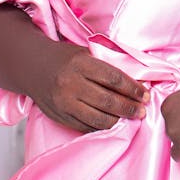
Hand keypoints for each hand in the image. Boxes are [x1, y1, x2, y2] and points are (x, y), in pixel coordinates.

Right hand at [30, 40, 149, 132]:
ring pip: (97, 117)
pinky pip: (86, 126)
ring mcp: (64, 102)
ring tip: (131, 119)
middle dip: (129, 108)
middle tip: (143, 111)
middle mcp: (71, 84)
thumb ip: (106, 65)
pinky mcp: (60, 116)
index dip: (133, 88)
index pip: (113, 79)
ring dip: (118, 120)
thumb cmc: (64, 58)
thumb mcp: (84, 53)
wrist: (33, 67)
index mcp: (80, 64)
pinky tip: (113, 124)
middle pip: (108, 100)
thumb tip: (134, 80)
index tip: (145, 95)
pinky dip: (102, 126)